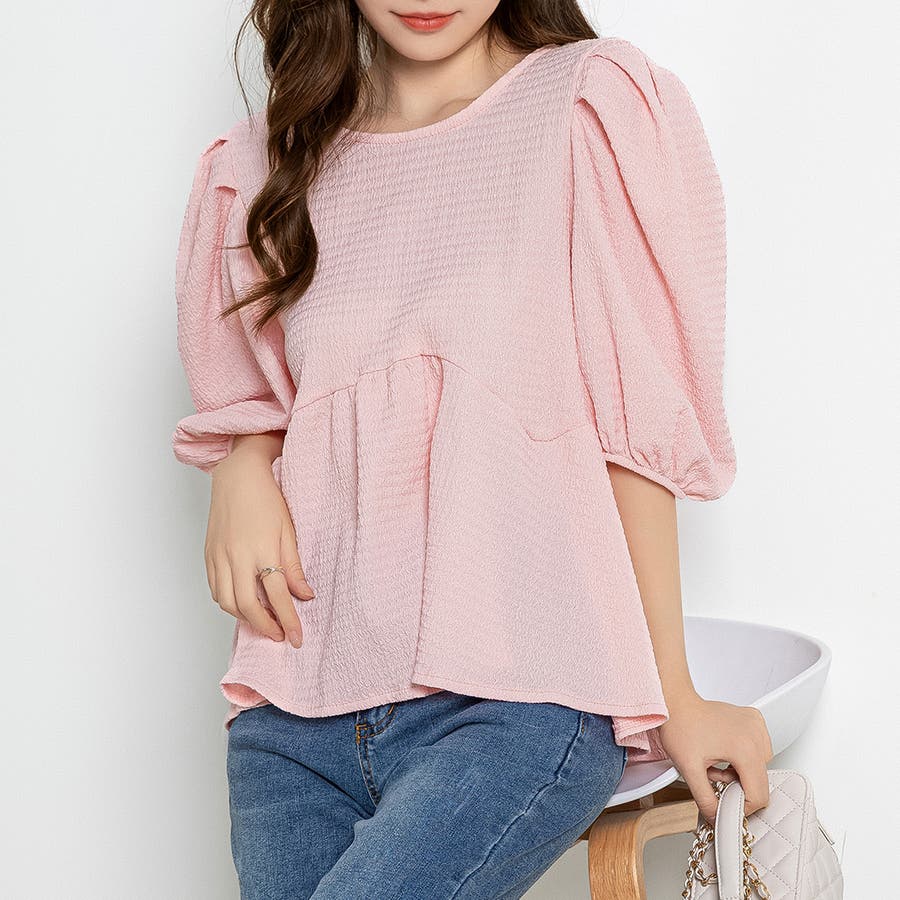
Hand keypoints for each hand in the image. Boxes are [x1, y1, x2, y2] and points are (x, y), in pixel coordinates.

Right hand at [205, 447, 313, 646]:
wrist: (238, 476)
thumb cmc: (267, 499)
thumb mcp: (289, 530)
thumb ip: (294, 565)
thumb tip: (305, 595)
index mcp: (262, 549)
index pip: (278, 596)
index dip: (288, 620)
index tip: (297, 638)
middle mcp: (237, 556)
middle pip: (247, 606)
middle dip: (265, 627)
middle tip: (280, 635)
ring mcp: (219, 556)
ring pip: (227, 602)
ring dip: (245, 618)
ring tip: (264, 621)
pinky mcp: (208, 555)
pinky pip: (215, 589)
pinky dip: (229, 603)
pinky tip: (243, 603)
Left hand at [658, 690, 773, 824]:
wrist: (675, 702)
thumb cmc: (680, 726)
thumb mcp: (689, 769)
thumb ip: (705, 799)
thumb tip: (716, 818)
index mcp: (745, 748)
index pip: (759, 794)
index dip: (741, 806)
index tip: (725, 802)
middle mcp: (756, 734)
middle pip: (760, 781)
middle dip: (737, 785)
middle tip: (713, 774)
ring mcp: (756, 724)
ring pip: (760, 766)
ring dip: (740, 772)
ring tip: (716, 761)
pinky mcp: (754, 719)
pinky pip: (758, 749)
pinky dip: (744, 756)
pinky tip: (725, 750)